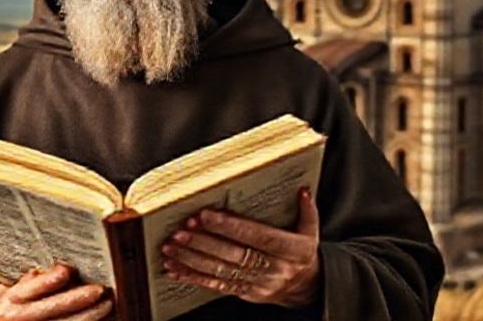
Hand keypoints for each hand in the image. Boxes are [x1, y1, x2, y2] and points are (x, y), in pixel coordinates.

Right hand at [0, 262, 113, 320]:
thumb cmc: (8, 302)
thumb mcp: (12, 285)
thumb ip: (34, 277)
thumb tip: (62, 268)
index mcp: (11, 298)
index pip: (32, 289)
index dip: (49, 280)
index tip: (67, 269)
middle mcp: (18, 317)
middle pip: (52, 309)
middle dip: (78, 299)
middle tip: (100, 290)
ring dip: (89, 317)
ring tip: (109, 305)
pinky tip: (104, 319)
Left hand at [160, 187, 320, 308]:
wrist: (306, 288)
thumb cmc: (303, 253)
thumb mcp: (311, 232)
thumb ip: (307, 211)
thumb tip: (302, 190)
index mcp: (290, 250)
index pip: (257, 236)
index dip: (230, 226)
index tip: (206, 215)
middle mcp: (272, 268)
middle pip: (233, 255)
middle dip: (204, 242)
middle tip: (181, 231)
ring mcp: (257, 283)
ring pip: (220, 271)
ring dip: (192, 260)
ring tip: (171, 248)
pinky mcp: (243, 292)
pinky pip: (215, 285)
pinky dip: (192, 277)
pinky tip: (174, 269)